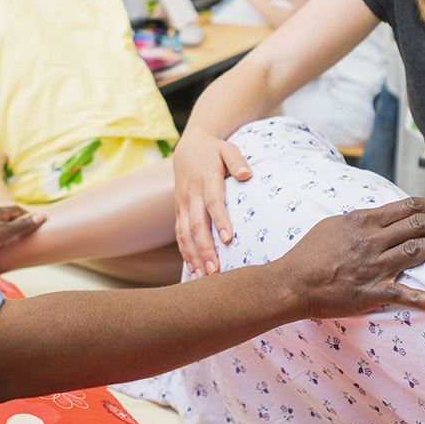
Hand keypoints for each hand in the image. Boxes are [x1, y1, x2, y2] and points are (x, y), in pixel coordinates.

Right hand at [173, 132, 252, 275]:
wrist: (187, 147)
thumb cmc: (213, 150)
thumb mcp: (227, 148)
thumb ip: (237, 160)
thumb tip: (246, 175)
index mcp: (205, 179)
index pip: (212, 202)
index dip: (219, 220)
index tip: (227, 240)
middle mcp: (191, 194)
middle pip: (197, 224)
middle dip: (205, 248)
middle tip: (214, 270)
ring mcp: (182, 204)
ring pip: (185, 233)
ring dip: (193, 255)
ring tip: (202, 276)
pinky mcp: (179, 211)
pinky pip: (179, 233)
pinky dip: (184, 251)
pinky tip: (192, 269)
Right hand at [273, 196, 424, 316]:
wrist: (290, 283)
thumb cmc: (309, 254)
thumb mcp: (334, 225)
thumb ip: (362, 221)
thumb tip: (383, 216)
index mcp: (364, 222)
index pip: (409, 208)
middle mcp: (372, 241)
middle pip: (420, 225)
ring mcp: (373, 266)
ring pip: (418, 251)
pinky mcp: (369, 292)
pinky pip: (400, 295)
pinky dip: (421, 299)